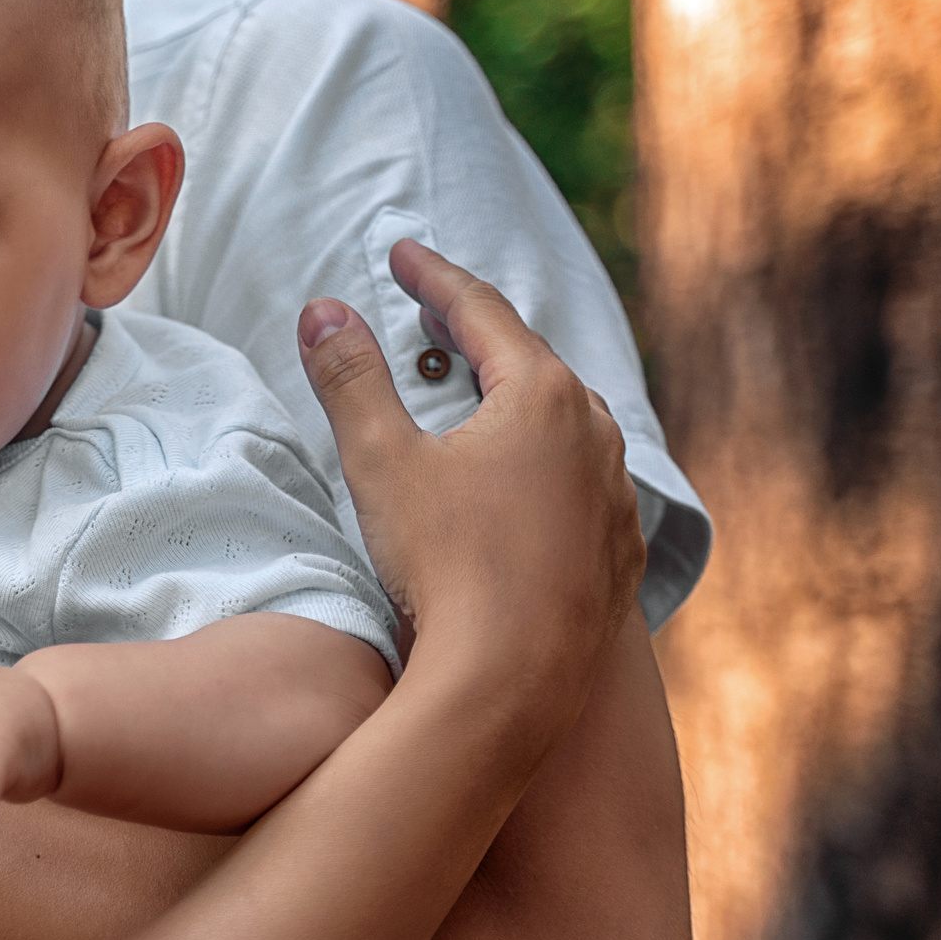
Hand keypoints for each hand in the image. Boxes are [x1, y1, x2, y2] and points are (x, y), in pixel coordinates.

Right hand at [298, 241, 641, 691]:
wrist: (514, 684)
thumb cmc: (447, 567)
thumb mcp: (381, 462)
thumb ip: (351, 379)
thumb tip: (323, 309)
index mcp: (543, 395)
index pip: (480, 311)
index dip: (433, 278)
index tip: (401, 254)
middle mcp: (596, 434)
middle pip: (529, 361)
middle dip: (477, 335)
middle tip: (435, 316)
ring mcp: (614, 495)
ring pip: (564, 423)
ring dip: (515, 399)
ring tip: (477, 394)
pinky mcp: (617, 551)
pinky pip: (579, 483)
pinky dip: (542, 464)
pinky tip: (521, 483)